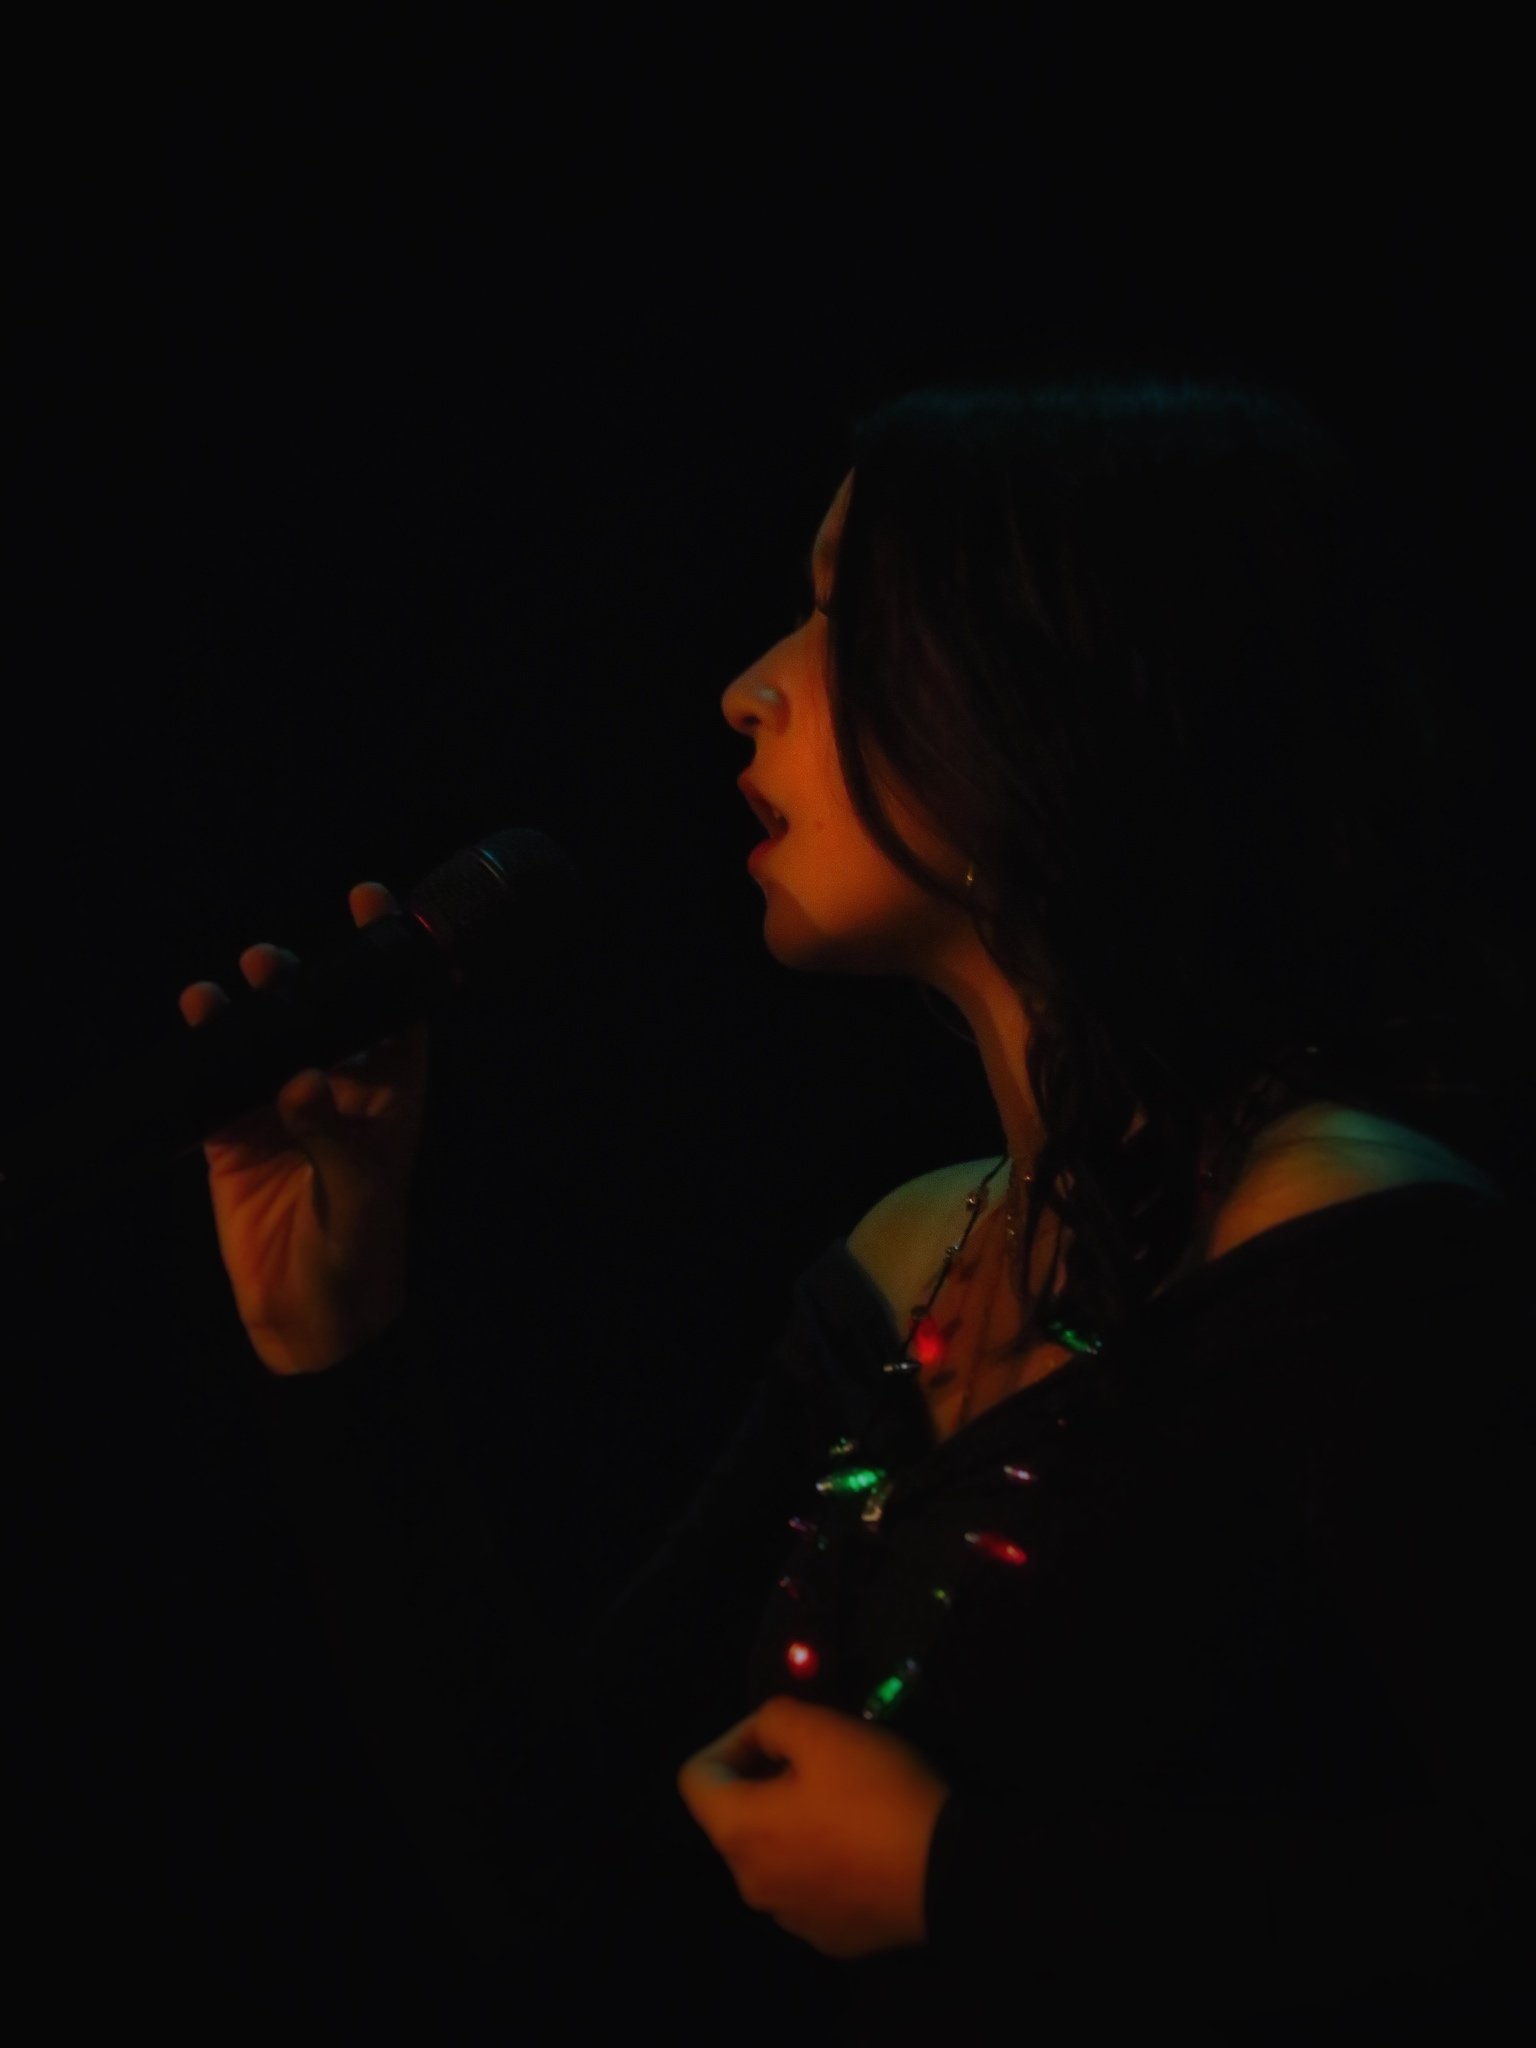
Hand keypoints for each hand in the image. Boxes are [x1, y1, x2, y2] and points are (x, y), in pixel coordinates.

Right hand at [178, 881, 429, 1375]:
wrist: (311, 1320)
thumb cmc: (360, 1255)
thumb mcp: (359, 1198)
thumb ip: (333, 1138)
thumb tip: (304, 1081)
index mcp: (391, 1095)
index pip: (397, 1011)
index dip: (388, 956)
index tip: (372, 902)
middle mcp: (338, 1090)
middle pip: (323, 1015)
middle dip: (302, 980)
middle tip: (273, 962)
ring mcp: (283, 1108)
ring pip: (268, 1037)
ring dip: (251, 1005)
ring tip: (232, 984)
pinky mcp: (235, 1136)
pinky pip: (219, 1078)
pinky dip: (208, 1045)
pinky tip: (198, 1015)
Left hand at [675, 1695, 950, 1960]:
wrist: (949, 1870)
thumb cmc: (876, 1793)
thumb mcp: (822, 1728)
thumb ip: (773, 1720)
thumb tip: (764, 1740)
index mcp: (737, 1833)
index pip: (696, 1777)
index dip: (732, 1740)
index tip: (779, 1734)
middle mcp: (751, 1885)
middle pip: (734, 1817)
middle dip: (764, 1779)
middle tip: (817, 1757)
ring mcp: (791, 1918)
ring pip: (773, 1853)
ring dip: (793, 1820)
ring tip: (844, 1797)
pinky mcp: (830, 1937)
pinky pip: (809, 1885)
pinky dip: (822, 1858)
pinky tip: (863, 1842)